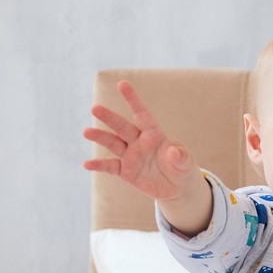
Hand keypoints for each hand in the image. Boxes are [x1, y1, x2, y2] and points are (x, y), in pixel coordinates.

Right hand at [83, 80, 200, 201]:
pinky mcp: (126, 171)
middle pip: (122, 127)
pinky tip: (87, 164)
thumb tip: (173, 151)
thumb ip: (181, 157)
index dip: (133, 100)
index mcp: (154, 134)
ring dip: (100, 138)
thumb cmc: (182, 169)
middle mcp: (139, 142)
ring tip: (87, 132)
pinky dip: (99, 166)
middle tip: (95, 109)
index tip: (122, 84)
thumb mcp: (185, 164)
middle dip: (109, 118)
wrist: (177, 189)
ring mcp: (131, 156)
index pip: (142, 114)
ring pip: (113, 144)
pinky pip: (111, 167)